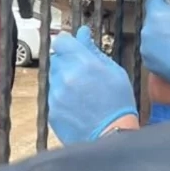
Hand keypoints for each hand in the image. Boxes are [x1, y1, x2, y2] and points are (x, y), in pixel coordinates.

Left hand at [49, 26, 137, 144]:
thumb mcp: (114, 72)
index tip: (73, 47)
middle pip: (56, 59)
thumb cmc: (118, 104)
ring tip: (83, 93)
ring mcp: (56, 95)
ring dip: (64, 80)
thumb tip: (82, 34)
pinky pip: (53, 96)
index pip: (61, 42)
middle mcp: (66, 77)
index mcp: (83, 64)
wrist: (112, 136)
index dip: (67, 43)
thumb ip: (94, 51)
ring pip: (54, 78)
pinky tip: (78, 105)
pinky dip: (62, 97)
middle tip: (84, 75)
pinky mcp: (51, 110)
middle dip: (67, 63)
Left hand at [141, 0, 169, 94]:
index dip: (168, 3)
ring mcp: (146, 50)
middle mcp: (146, 31)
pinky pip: (155, 54)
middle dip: (167, 21)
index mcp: (156, 13)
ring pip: (154, 38)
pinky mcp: (151, 66)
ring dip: (165, 38)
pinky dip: (164, 54)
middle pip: (155, 20)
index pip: (155, 1)